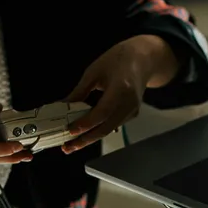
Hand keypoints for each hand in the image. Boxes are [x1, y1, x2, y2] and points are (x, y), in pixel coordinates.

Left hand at [62, 35, 179, 153]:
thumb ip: (80, 91)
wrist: (143, 60)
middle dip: (85, 140)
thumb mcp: (95, 71)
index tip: (69, 131)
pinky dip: (98, 131)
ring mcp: (132, 111)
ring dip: (89, 138)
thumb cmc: (118, 60)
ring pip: (108, 130)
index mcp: (121, 88)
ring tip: (72, 144)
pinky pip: (113, 126)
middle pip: (105, 128)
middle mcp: (129, 103)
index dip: (85, 124)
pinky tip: (85, 135)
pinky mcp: (132, 115)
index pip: (102, 112)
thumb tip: (63, 106)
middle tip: (67, 148)